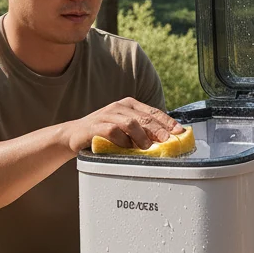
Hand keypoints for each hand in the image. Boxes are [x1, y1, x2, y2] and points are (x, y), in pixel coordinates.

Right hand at [64, 98, 184, 152]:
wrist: (74, 134)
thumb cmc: (102, 132)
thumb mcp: (124, 128)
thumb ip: (141, 131)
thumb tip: (164, 141)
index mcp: (129, 105)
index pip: (153, 111)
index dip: (167, 121)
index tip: (179, 131)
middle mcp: (119, 106)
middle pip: (144, 117)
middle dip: (158, 130)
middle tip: (167, 141)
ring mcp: (107, 115)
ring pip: (130, 122)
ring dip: (141, 136)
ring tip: (148, 147)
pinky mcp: (95, 126)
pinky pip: (112, 131)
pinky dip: (122, 140)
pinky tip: (127, 147)